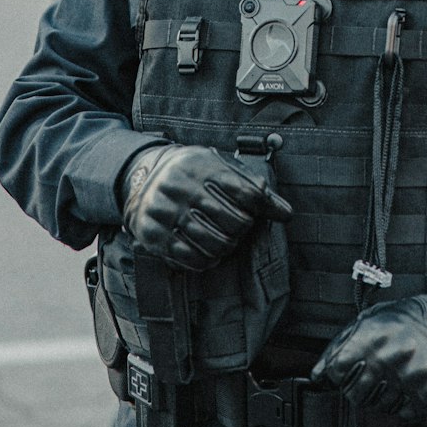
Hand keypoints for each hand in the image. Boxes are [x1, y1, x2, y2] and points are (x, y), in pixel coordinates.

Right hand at [121, 144, 291, 271]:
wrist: (140, 176)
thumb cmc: (190, 172)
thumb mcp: (217, 166)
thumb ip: (251, 186)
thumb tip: (286, 213)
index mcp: (201, 166)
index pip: (246, 192)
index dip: (261, 206)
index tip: (262, 212)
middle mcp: (182, 187)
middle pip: (234, 222)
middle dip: (243, 228)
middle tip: (239, 227)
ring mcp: (167, 212)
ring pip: (216, 244)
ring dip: (228, 246)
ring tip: (226, 239)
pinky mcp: (156, 235)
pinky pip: (192, 259)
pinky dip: (208, 260)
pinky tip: (210, 252)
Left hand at [311, 282, 426, 420]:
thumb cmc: (405, 320)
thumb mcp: (369, 321)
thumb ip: (339, 346)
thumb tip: (316, 375)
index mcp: (372, 336)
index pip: (337, 371)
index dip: (340, 374)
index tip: (349, 371)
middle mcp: (391, 357)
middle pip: (356, 395)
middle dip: (362, 388)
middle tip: (377, 374)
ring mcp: (412, 376)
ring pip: (381, 408)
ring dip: (386, 397)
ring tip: (398, 375)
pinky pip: (406, 414)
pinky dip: (407, 405)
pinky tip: (412, 385)